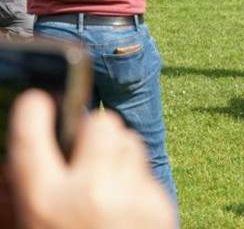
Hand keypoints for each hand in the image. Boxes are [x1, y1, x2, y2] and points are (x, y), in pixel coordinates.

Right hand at [8, 90, 174, 228]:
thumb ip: (21, 195)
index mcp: (45, 203)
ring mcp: (132, 196)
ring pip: (129, 140)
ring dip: (115, 151)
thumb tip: (19, 158)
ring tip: (104, 179)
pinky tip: (124, 206)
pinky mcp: (160, 203)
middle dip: (89, 131)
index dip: (34, 111)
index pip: (32, 136)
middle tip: (82, 150)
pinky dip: (134, 179)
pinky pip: (146, 170)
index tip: (38, 100)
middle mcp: (91, 193)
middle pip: (99, 124)